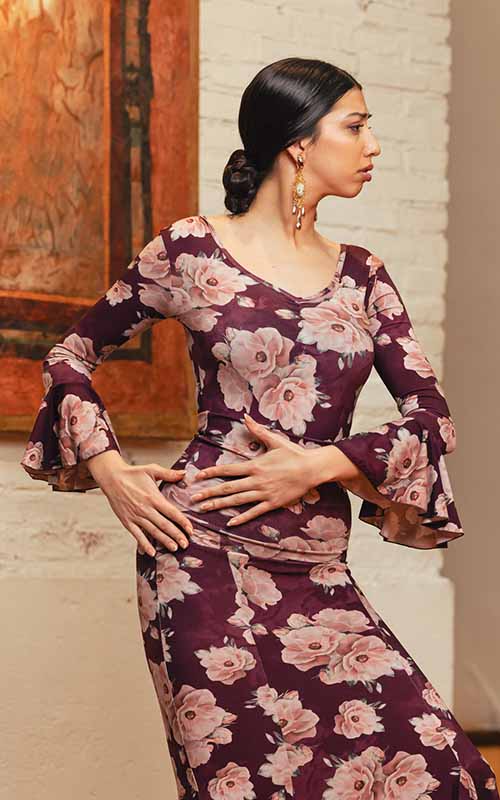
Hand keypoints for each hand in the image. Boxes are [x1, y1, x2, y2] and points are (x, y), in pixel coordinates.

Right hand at [85, 450, 192, 555]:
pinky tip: (152, 552)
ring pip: (153, 532)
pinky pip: (137, 535)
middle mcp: (146, 509)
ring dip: (164, 541)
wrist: (112, 478)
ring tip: (174, 548)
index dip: (182, 522)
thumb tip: (184, 473)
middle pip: (164, 525)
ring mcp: (136, 516)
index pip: (172, 512)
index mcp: (154, 497)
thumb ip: (169, 474)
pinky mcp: (127, 521)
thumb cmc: (133, 473)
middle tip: (186, 544)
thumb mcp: (152, 469)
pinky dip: (144, 544)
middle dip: (177, 535)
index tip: (190, 530)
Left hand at [190, 414, 320, 525]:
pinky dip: (241, 517)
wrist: (312, 469)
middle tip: (192, 498)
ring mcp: (263, 493)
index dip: (211, 473)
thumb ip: (258, 430)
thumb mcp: (274, 440)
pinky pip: (254, 512)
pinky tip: (229, 522)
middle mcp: (256, 480)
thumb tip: (245, 417)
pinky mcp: (272, 503)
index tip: (197, 476)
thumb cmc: (293, 453)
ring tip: (203, 509)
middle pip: (227, 487)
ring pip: (236, 500)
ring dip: (218, 504)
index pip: (227, 469)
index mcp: (254, 465)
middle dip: (208, 492)